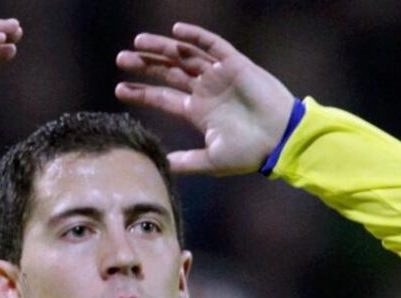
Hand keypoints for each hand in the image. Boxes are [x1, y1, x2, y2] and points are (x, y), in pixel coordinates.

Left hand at [116, 23, 295, 175]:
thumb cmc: (250, 152)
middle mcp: (206, 90)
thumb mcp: (212, 160)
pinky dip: (196, 37)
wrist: (281, 140)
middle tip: (120, 59)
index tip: (119, 89)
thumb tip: (161, 165)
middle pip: (168, 72)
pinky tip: (177, 31)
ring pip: (185, 56)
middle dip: (145, 65)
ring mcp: (219, 75)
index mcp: (198, 111)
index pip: (163, 97)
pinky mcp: (236, 64)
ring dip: (163, 48)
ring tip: (138, 42)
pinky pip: (213, 45)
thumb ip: (187, 161)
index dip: (142, 92)